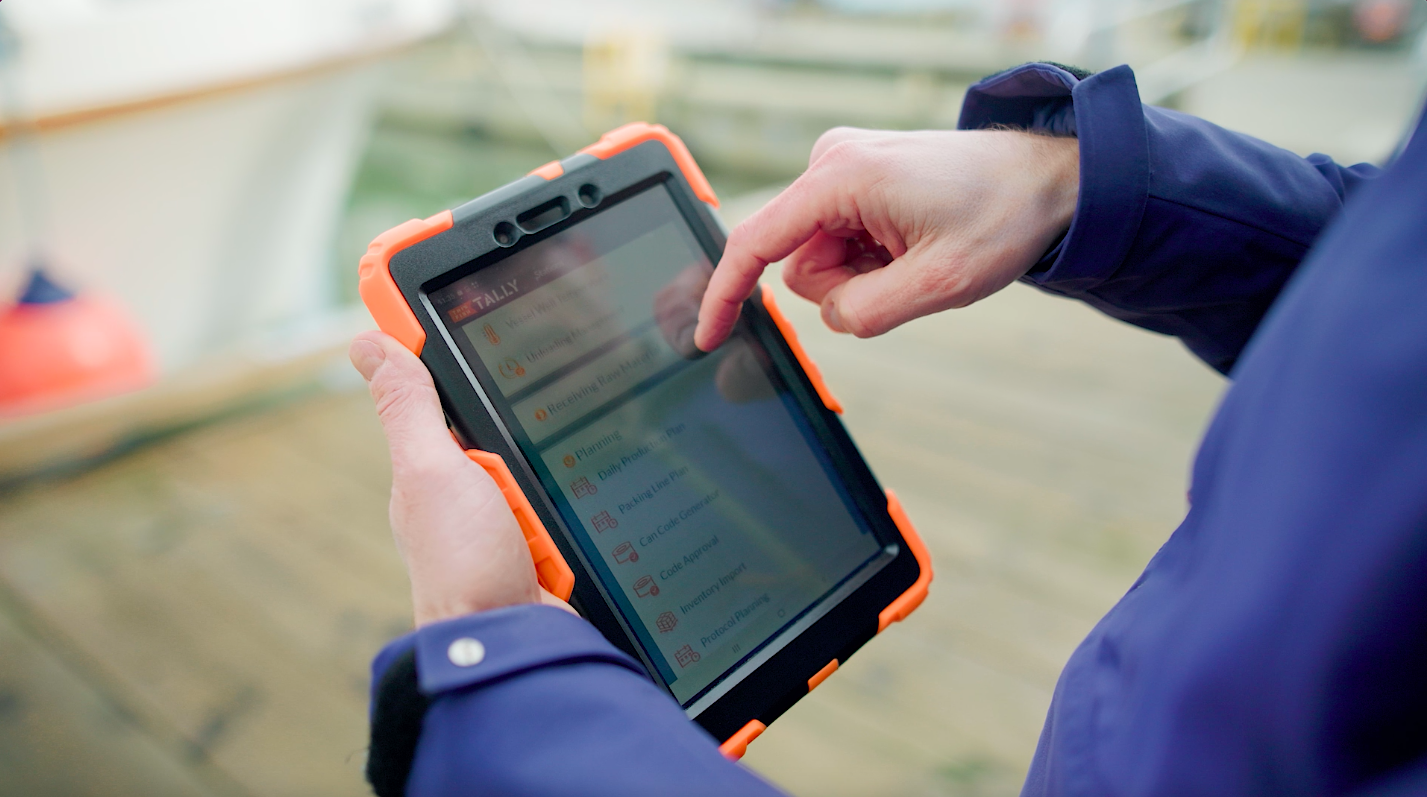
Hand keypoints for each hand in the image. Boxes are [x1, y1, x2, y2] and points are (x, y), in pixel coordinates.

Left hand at [350, 331, 569, 626]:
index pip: (432, 370)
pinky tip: (574, 519)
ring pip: (547, 448)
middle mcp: (465, 480)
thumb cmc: (461, 569)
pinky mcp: (551, 533)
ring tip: (539, 514)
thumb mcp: (433, 472)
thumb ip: (409, 407)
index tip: (454, 259)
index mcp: (429, 459)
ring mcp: (511, 508)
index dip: (437, 320)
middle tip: (512, 462)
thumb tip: (364, 340)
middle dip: (524, 417)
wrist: (519, 650)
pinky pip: (573, 489)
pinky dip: (578, 499)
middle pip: (505, 408)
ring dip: (556, 469)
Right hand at [694, 128, 1078, 349]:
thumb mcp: (938, 284)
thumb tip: (831, 317)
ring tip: (912, 255)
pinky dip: (870, 258)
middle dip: (843, 286)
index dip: (725, 294)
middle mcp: (832, 162)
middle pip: (798, 263)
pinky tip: (909, 243)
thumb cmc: (1002, 217)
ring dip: (861, 274)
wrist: (1046, 178)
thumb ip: (866, 312)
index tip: (707, 335)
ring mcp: (843, 166)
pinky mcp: (856, 177)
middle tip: (904, 276)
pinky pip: (839, 240)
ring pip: (819, 258)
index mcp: (842, 178)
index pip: (756, 243)